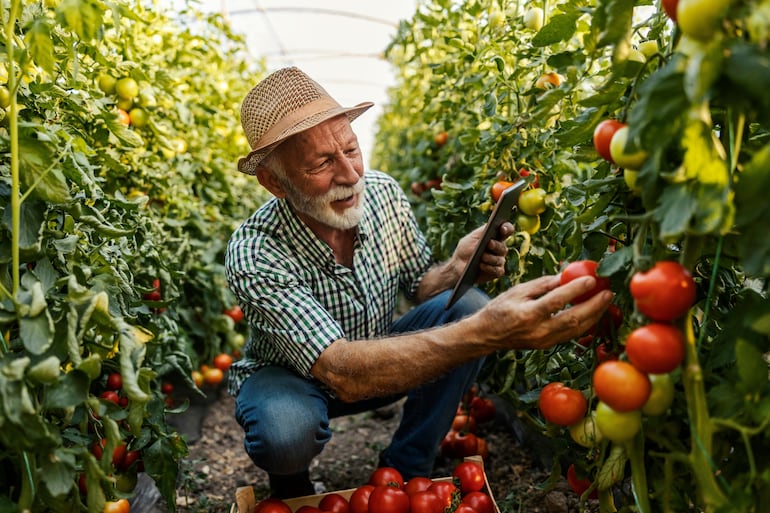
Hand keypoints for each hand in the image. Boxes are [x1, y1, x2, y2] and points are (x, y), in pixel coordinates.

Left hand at [452, 222, 514, 283]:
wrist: (459, 264)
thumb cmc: (466, 248)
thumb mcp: (472, 237)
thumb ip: (482, 231)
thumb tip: (491, 226)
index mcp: (496, 237)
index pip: (507, 230)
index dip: (507, 228)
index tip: (502, 228)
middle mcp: (500, 248)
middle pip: (503, 247)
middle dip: (496, 245)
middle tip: (489, 243)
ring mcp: (499, 260)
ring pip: (499, 260)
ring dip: (490, 258)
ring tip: (482, 257)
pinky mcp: (497, 272)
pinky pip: (497, 270)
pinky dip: (489, 268)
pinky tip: (482, 265)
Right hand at [480, 274, 613, 349]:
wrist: (488, 335)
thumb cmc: (500, 309)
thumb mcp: (517, 291)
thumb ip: (542, 284)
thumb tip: (565, 276)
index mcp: (528, 314)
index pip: (557, 301)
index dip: (576, 289)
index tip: (592, 279)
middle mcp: (538, 331)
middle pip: (573, 319)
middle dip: (594, 306)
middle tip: (609, 293)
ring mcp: (544, 341)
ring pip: (576, 330)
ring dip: (594, 315)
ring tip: (605, 301)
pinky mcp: (547, 345)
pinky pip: (571, 335)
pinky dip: (584, 324)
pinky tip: (593, 313)